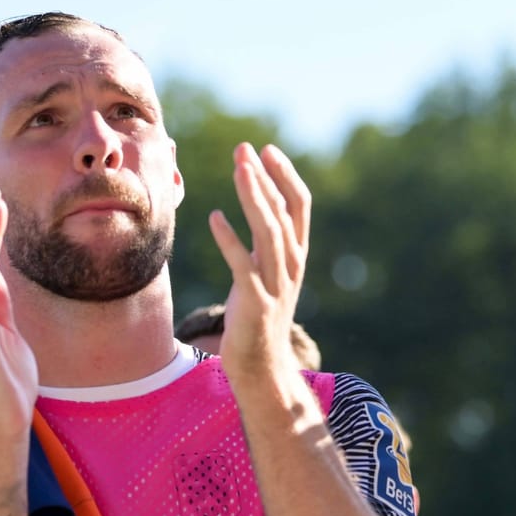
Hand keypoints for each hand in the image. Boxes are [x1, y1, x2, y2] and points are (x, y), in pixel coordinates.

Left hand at [207, 143, 310, 376]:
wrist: (262, 365)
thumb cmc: (258, 315)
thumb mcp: (268, 271)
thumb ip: (267, 238)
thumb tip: (258, 200)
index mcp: (296, 255)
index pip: (299, 206)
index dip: (285, 176)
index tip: (265, 150)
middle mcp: (291, 265)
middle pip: (283, 213)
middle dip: (264, 178)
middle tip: (244, 149)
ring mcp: (276, 284)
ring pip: (269, 233)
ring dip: (254, 198)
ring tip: (239, 170)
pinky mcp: (255, 302)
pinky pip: (242, 266)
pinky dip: (230, 241)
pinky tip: (215, 218)